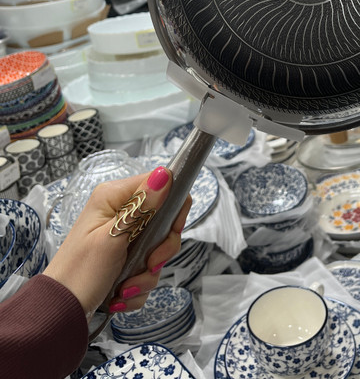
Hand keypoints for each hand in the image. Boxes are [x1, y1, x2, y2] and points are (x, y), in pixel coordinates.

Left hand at [43, 167, 190, 319]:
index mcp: (115, 197)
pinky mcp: (125, 257)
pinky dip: (139, 285)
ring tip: (126, 287)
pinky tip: (122, 294)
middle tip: (148, 264)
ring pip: (157, 249)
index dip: (173, 209)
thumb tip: (164, 174)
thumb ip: (141, 207)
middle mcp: (121, 212)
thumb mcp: (113, 238)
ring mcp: (124, 236)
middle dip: (160, 251)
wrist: (60, 312)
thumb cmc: (79, 272)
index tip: (170, 233)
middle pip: (165, 222)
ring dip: (147, 274)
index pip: (162, 186)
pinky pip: (147, 268)